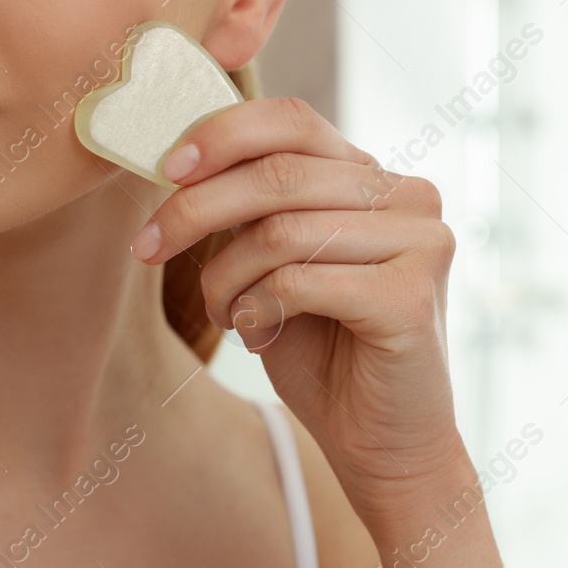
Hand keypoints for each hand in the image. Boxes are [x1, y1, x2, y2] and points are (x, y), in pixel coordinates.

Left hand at [131, 96, 463, 521]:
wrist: (382, 445)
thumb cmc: (323, 351)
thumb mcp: (275, 261)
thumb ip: (251, 208)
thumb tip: (176, 160)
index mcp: (374, 176)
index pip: (291, 122)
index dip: (220, 135)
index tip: (164, 167)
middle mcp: (409, 197)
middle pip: (277, 175)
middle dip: (195, 210)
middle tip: (147, 247)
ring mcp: (421, 243)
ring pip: (281, 231)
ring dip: (225, 277)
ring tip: (223, 311)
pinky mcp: (412, 297)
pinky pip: (300, 281)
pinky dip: (256, 308)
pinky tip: (256, 333)